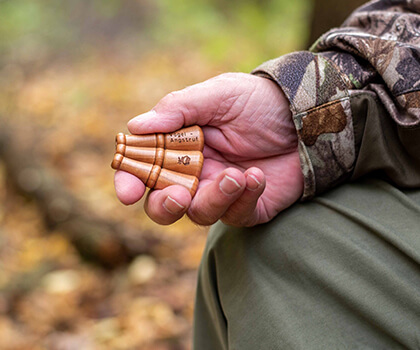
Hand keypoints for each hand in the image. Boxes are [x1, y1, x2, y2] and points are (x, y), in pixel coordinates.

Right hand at [114, 73, 302, 225]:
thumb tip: (135, 126)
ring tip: (237, 174)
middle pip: (163, 204)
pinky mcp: (248, 206)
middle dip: (163, 206)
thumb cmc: (259, 100)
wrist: (307, 115)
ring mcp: (221, 192)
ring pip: (199, 214)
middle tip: (177, 196)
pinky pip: (237, 216)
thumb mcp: (219, 94)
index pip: (144, 169)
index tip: (127, 192)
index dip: (130, 182)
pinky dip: (244, 198)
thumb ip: (178, 108)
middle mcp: (196, 173)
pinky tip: (258, 175)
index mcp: (180, 146)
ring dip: (214, 198)